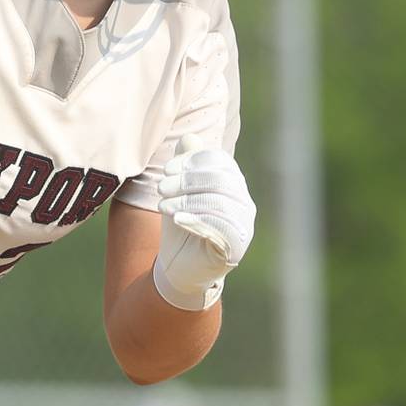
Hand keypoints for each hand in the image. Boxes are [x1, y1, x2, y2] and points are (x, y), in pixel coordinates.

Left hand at [152, 133, 255, 310]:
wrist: (180, 267)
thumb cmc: (181, 224)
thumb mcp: (179, 191)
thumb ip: (185, 164)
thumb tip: (189, 138)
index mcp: (234, 184)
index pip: (219, 161)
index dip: (192, 161)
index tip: (167, 169)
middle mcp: (244, 204)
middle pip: (219, 180)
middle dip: (186, 180)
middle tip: (160, 188)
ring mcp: (244, 227)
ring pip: (219, 203)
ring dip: (186, 201)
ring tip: (163, 206)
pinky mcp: (236, 248)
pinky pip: (219, 228)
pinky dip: (195, 220)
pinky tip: (176, 219)